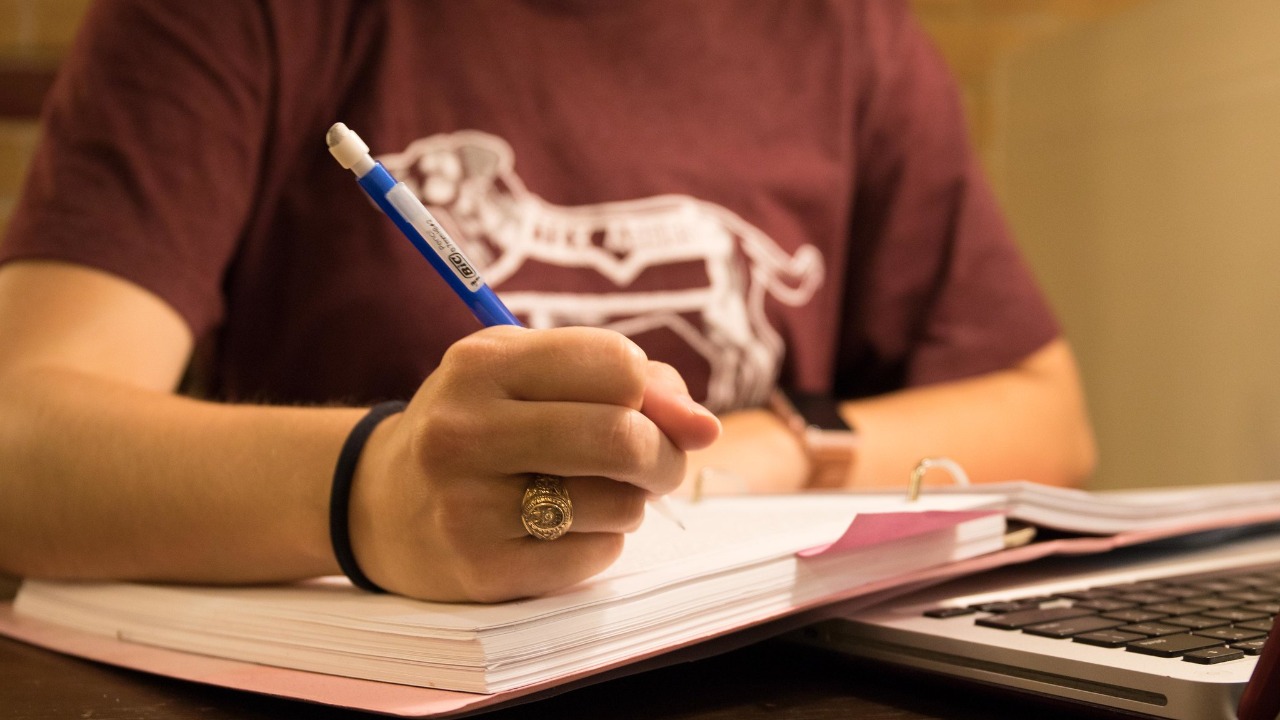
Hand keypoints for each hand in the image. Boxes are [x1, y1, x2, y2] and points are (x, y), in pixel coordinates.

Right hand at [347, 326, 719, 601]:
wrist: (377, 502)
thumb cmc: (480, 424)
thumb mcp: (530, 375)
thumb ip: (631, 382)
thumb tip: (706, 427)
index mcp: (482, 364)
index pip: (617, 365)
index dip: (649, 390)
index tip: (640, 409)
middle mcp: (466, 431)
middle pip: (623, 438)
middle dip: (664, 455)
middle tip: (655, 465)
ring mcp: (468, 506)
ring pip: (619, 504)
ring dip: (630, 502)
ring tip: (592, 493)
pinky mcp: (481, 570)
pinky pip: (594, 556)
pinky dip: (600, 544)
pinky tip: (563, 530)